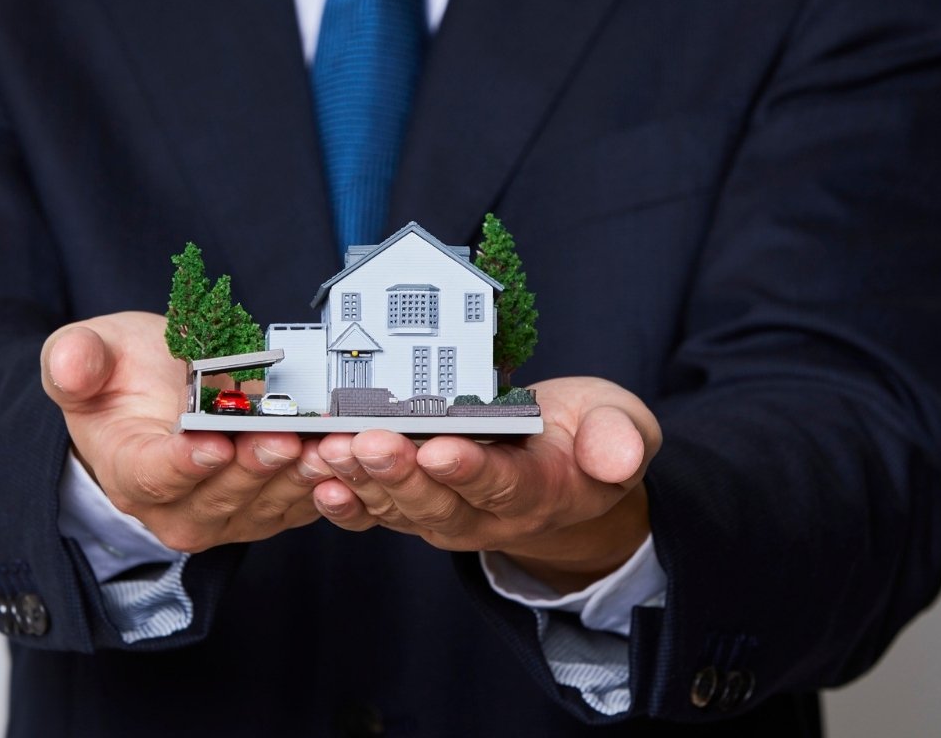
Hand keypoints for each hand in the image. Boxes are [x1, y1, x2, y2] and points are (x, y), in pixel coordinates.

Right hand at [41, 311, 334, 552]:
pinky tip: (345, 456)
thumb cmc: (119, 374)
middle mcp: (175, 506)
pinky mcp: (267, 508)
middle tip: (282, 438)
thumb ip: (74, 361)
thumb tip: (69, 366)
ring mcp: (226, 513)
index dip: (182, 463)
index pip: (153, 476)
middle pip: (218, 495)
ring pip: (265, 504)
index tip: (210, 443)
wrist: (152, 395)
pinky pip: (299, 503)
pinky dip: (326, 483)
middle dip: (252, 467)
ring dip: (298, 478)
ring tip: (324, 446)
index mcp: (127, 470)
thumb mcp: (84, 353)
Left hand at [313, 377, 660, 591]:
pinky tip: (318, 481)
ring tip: (332, 452)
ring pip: (399, 508)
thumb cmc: (586, 437)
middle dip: (401, 473)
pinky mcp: (414, 508)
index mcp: (542, 490)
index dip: (471, 469)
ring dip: (362, 482)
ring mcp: (446, 515)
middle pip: (439, 501)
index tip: (440, 449)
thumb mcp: (622, 426)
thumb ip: (621, 440)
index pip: (504, 483)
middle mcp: (488, 513)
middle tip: (368, 442)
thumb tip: (620, 458)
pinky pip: (375, 512)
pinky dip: (344, 500)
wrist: (563, 474)